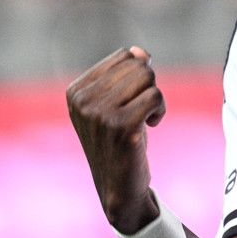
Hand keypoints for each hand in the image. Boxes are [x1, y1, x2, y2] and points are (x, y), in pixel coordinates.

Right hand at [66, 46, 164, 233]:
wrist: (119, 186)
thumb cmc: (121, 140)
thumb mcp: (119, 103)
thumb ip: (127, 73)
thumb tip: (141, 51)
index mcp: (76, 91)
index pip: (124, 56)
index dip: (138, 76)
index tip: (130, 101)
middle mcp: (83, 101)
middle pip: (137, 65)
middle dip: (149, 86)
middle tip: (141, 111)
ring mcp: (100, 114)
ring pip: (148, 78)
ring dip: (155, 99)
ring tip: (145, 119)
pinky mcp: (121, 127)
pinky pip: (155, 97)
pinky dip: (160, 110)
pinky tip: (151, 126)